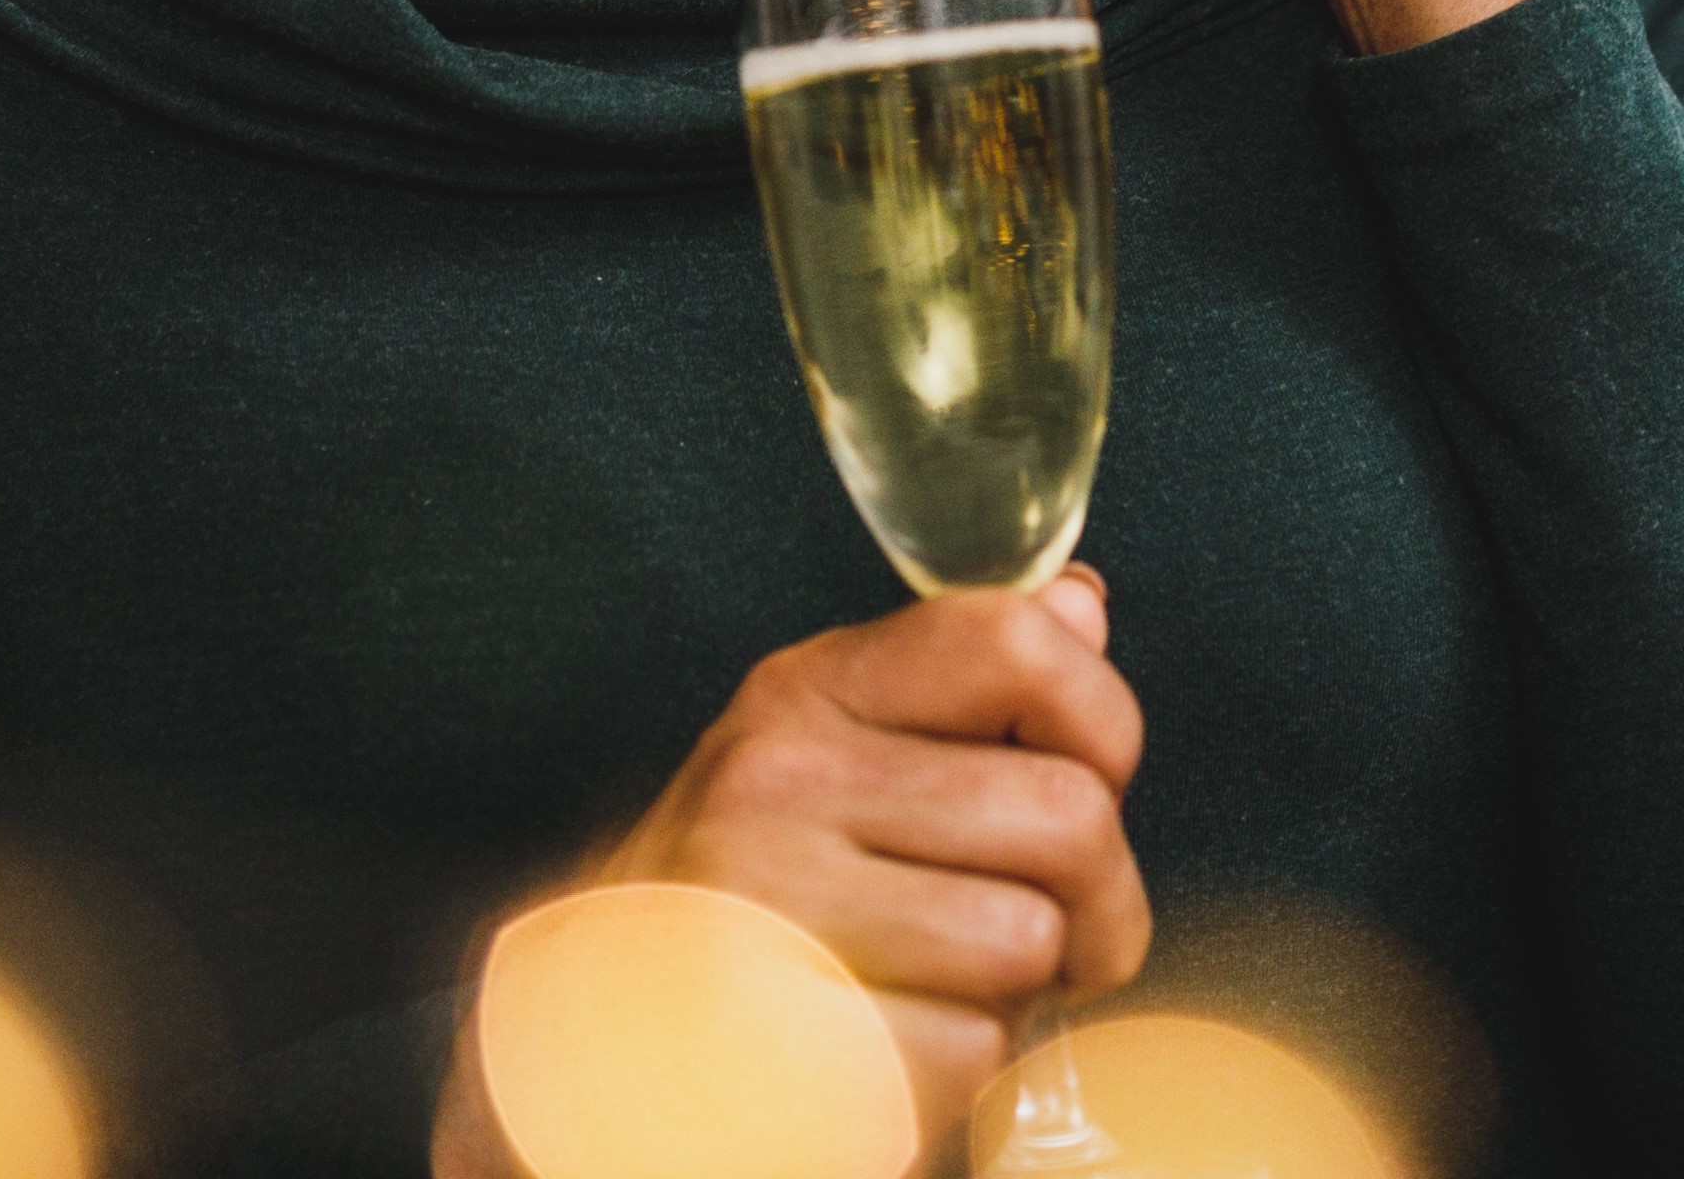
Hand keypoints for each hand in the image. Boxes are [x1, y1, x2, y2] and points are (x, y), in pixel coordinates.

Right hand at [452, 573, 1145, 1167]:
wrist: (580, 1052)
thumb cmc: (741, 899)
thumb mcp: (827, 754)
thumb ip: (958, 683)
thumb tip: (1080, 606)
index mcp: (806, 692)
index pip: (1014, 639)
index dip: (1103, 717)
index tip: (1098, 782)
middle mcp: (776, 779)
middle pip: (1064, 815)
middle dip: (1100, 901)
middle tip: (1064, 942)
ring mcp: (766, 910)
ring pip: (1025, 944)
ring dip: (1015, 997)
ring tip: (944, 992)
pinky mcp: (776, 1045)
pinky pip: (965, 1054)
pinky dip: (952, 1078)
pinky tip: (890, 1055)